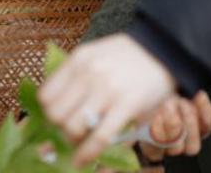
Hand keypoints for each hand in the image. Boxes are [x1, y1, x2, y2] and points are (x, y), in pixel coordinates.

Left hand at [39, 34, 207, 164]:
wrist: (164, 50)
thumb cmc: (128, 56)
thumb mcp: (95, 54)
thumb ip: (76, 75)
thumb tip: (55, 105)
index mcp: (78, 60)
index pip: (46, 95)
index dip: (47, 112)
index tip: (55, 119)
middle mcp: (88, 73)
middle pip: (56, 114)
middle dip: (58, 129)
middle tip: (68, 133)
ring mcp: (107, 90)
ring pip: (73, 127)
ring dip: (72, 141)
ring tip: (79, 142)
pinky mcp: (126, 106)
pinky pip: (99, 137)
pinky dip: (86, 153)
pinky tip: (82, 160)